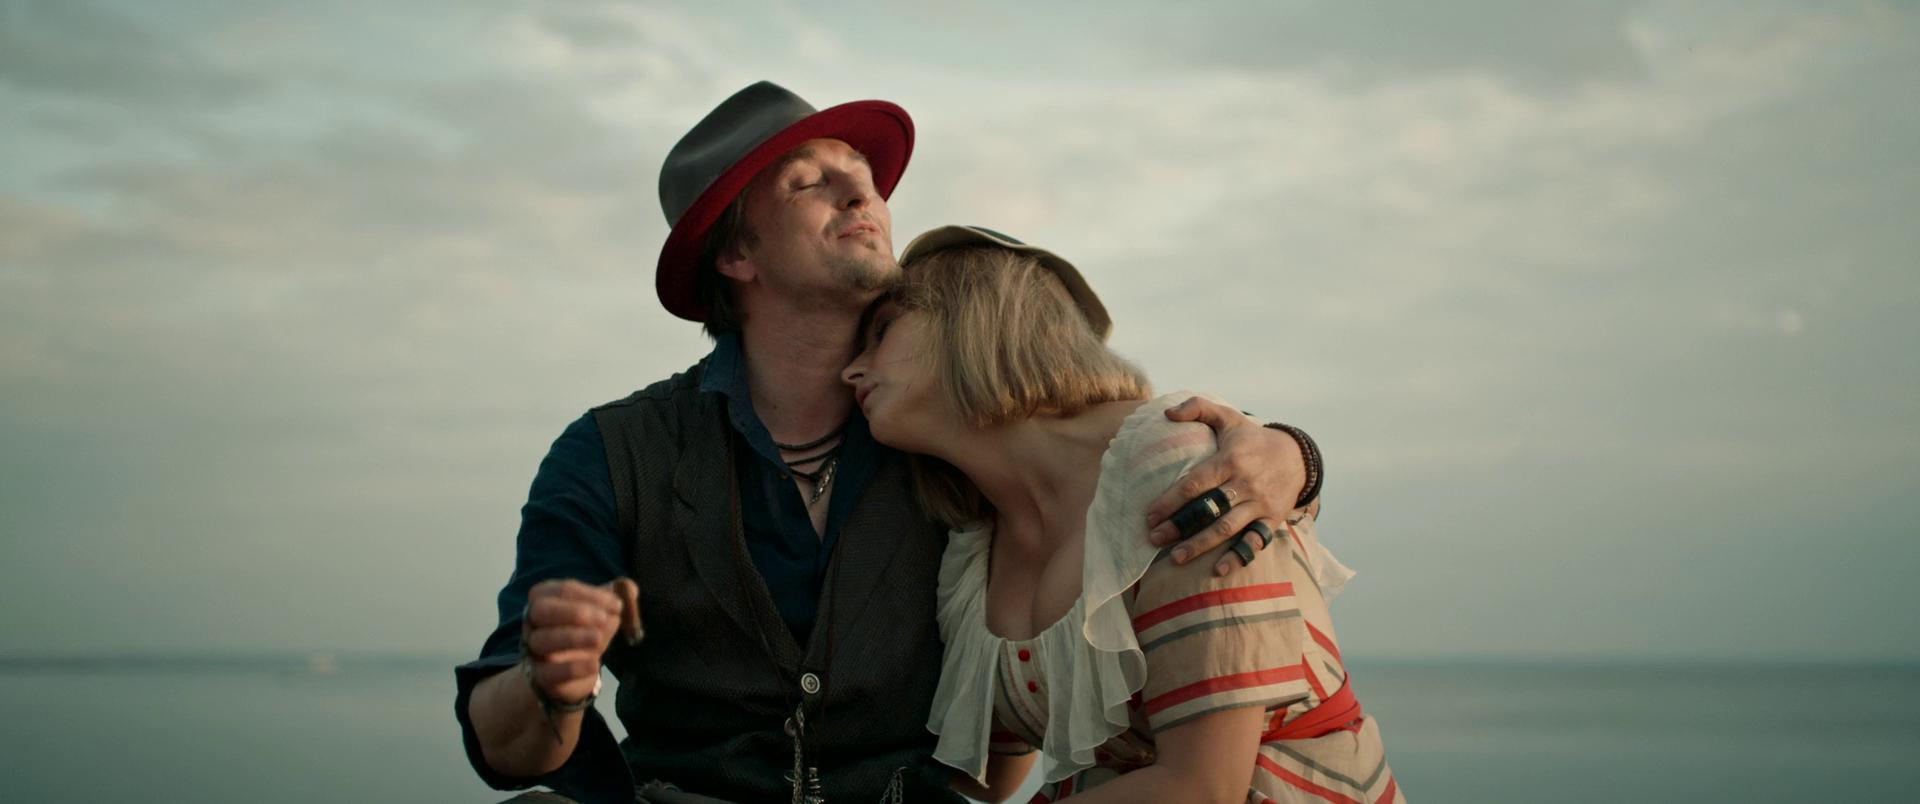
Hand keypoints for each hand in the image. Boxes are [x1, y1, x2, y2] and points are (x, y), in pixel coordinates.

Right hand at [520, 578, 640, 703]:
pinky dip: (573, 668)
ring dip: (573, 637)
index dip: (589, 595)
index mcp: (546, 599)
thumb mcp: (602, 610)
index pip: (560, 590)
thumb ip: (617, 597)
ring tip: (598, 638)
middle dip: (573, 611)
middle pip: (541, 610)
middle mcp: (533, 623)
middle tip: (603, 618)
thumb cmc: (586, 630)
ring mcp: (534, 650)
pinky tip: (594, 664)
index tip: (616, 604)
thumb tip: (630, 589)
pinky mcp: (541, 676)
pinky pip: (549, 672)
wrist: (577, 669)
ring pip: (542, 640)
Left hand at [1144, 397, 1306, 574]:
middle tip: (1154, 539)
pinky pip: (1254, 540)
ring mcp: (1259, 503)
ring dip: (1202, 545)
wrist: (1297, 456)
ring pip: (1228, 528)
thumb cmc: (1251, 438)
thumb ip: (1197, 407)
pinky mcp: (1272, 519)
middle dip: (1180, 526)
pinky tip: (1219, 570)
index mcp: (1230, 460)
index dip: (1171, 500)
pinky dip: (1238, 556)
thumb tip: (1167, 412)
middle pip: (1208, 509)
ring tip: (1176, 559)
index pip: (1195, 483)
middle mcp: (1244, 484)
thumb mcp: (1228, 417)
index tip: (1150, 515)